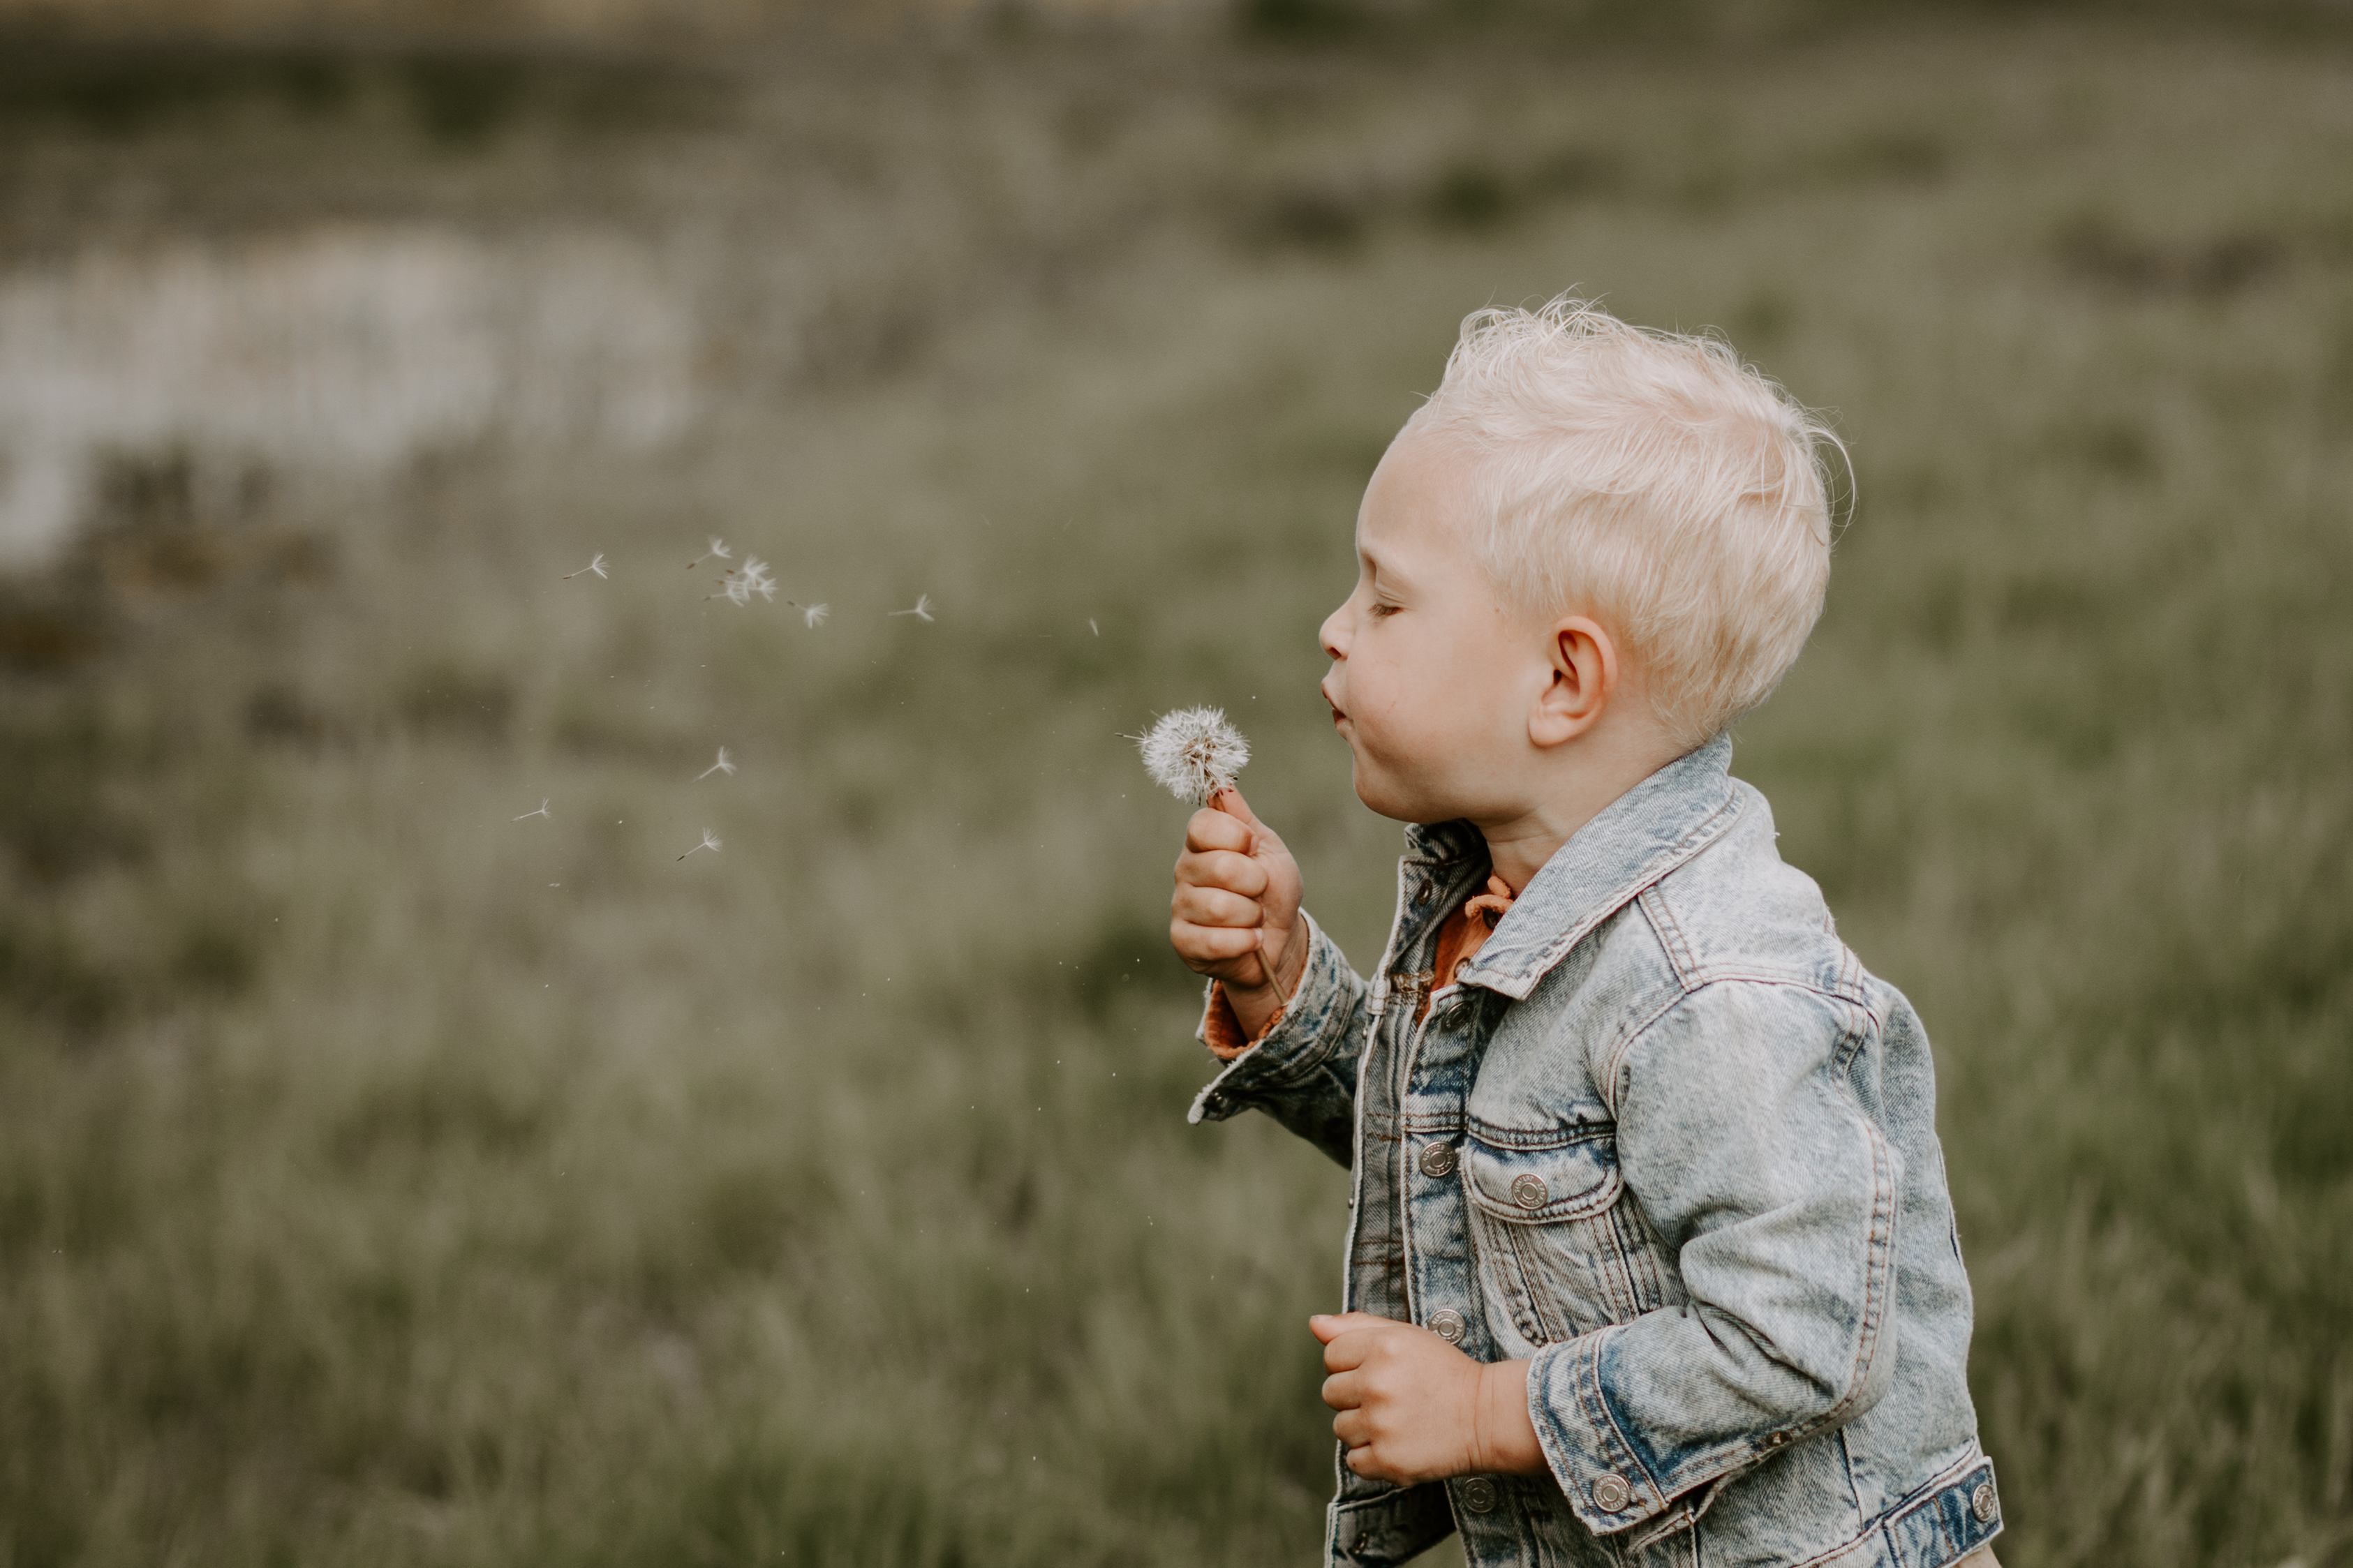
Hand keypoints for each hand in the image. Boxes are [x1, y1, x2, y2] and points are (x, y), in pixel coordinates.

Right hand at [1169, 786, 1303, 1037]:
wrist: (1280, 938)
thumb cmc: (1273, 890)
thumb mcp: (1268, 849)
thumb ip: (1244, 820)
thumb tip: (1223, 786)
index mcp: (1202, 842)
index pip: (1203, 825)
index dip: (1237, 837)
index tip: (1253, 848)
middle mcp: (1185, 870)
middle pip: (1220, 867)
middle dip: (1256, 882)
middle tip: (1259, 890)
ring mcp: (1181, 906)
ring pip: (1220, 907)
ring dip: (1252, 916)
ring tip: (1254, 917)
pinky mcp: (1183, 941)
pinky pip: (1215, 941)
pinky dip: (1245, 941)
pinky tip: (1250, 939)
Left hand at [1311, 1312, 1543, 1484]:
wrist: (1487, 1416)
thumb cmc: (1443, 1372)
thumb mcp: (1405, 1336)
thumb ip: (1357, 1326)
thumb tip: (1315, 1323)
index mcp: (1381, 1347)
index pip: (1331, 1355)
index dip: (1353, 1363)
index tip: (1381, 1371)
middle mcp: (1377, 1384)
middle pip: (1330, 1393)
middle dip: (1354, 1395)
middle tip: (1391, 1397)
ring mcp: (1381, 1425)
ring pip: (1341, 1429)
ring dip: (1363, 1428)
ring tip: (1399, 1421)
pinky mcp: (1389, 1460)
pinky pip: (1354, 1461)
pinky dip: (1373, 1457)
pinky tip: (1399, 1443)